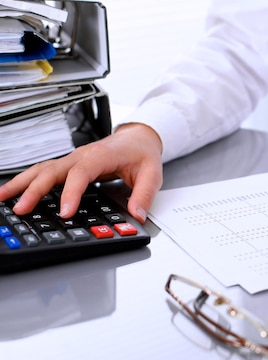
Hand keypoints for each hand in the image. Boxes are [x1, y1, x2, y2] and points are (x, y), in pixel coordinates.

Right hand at [0, 123, 163, 222]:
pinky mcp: (70, 164)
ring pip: (42, 169)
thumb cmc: (143, 153)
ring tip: (2, 198)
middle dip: (34, 190)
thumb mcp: (152, 174)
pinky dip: (28, 181)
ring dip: (22, 183)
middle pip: (52, 171)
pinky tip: (16, 192)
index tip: (65, 212)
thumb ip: (145, 194)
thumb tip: (138, 215)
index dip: (71, 193)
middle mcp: (82, 156)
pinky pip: (45, 172)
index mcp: (100, 156)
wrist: (139, 137)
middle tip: (21, 208)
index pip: (80, 174)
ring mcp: (73, 159)